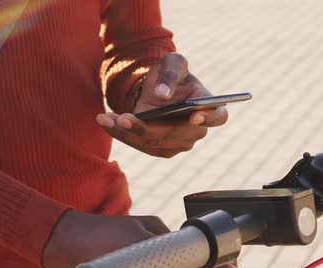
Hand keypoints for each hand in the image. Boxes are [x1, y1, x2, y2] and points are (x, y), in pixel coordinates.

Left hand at [96, 53, 227, 157]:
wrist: (157, 89)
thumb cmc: (171, 73)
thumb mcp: (172, 63)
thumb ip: (170, 74)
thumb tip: (163, 95)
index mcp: (209, 106)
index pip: (218, 117)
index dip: (209, 118)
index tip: (194, 116)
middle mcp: (198, 129)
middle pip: (176, 135)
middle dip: (148, 128)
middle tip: (122, 117)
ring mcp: (180, 143)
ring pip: (154, 142)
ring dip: (127, 132)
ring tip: (105, 118)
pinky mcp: (161, 149)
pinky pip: (140, 144)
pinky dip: (121, 134)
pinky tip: (105, 121)